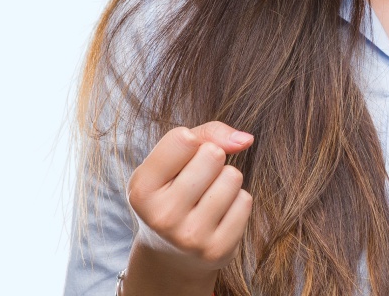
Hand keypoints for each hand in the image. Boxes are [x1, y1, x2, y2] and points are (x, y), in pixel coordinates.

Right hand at [126, 121, 254, 276]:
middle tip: (196, 181)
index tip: (181, 159)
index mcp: (141, 189)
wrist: (171, 253)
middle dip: (211, 159)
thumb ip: (205, 135)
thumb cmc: (173, 190)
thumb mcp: (171, 160)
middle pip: (213, 154)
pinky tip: (217, 215)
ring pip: (232, 177)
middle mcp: (162, 216)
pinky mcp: (217, 250)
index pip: (183, 139)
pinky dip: (236, 202)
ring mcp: (190, 237)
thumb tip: (246, 139)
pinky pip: (245, 201)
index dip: (191, 142)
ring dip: (225, 180)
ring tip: (207, 197)